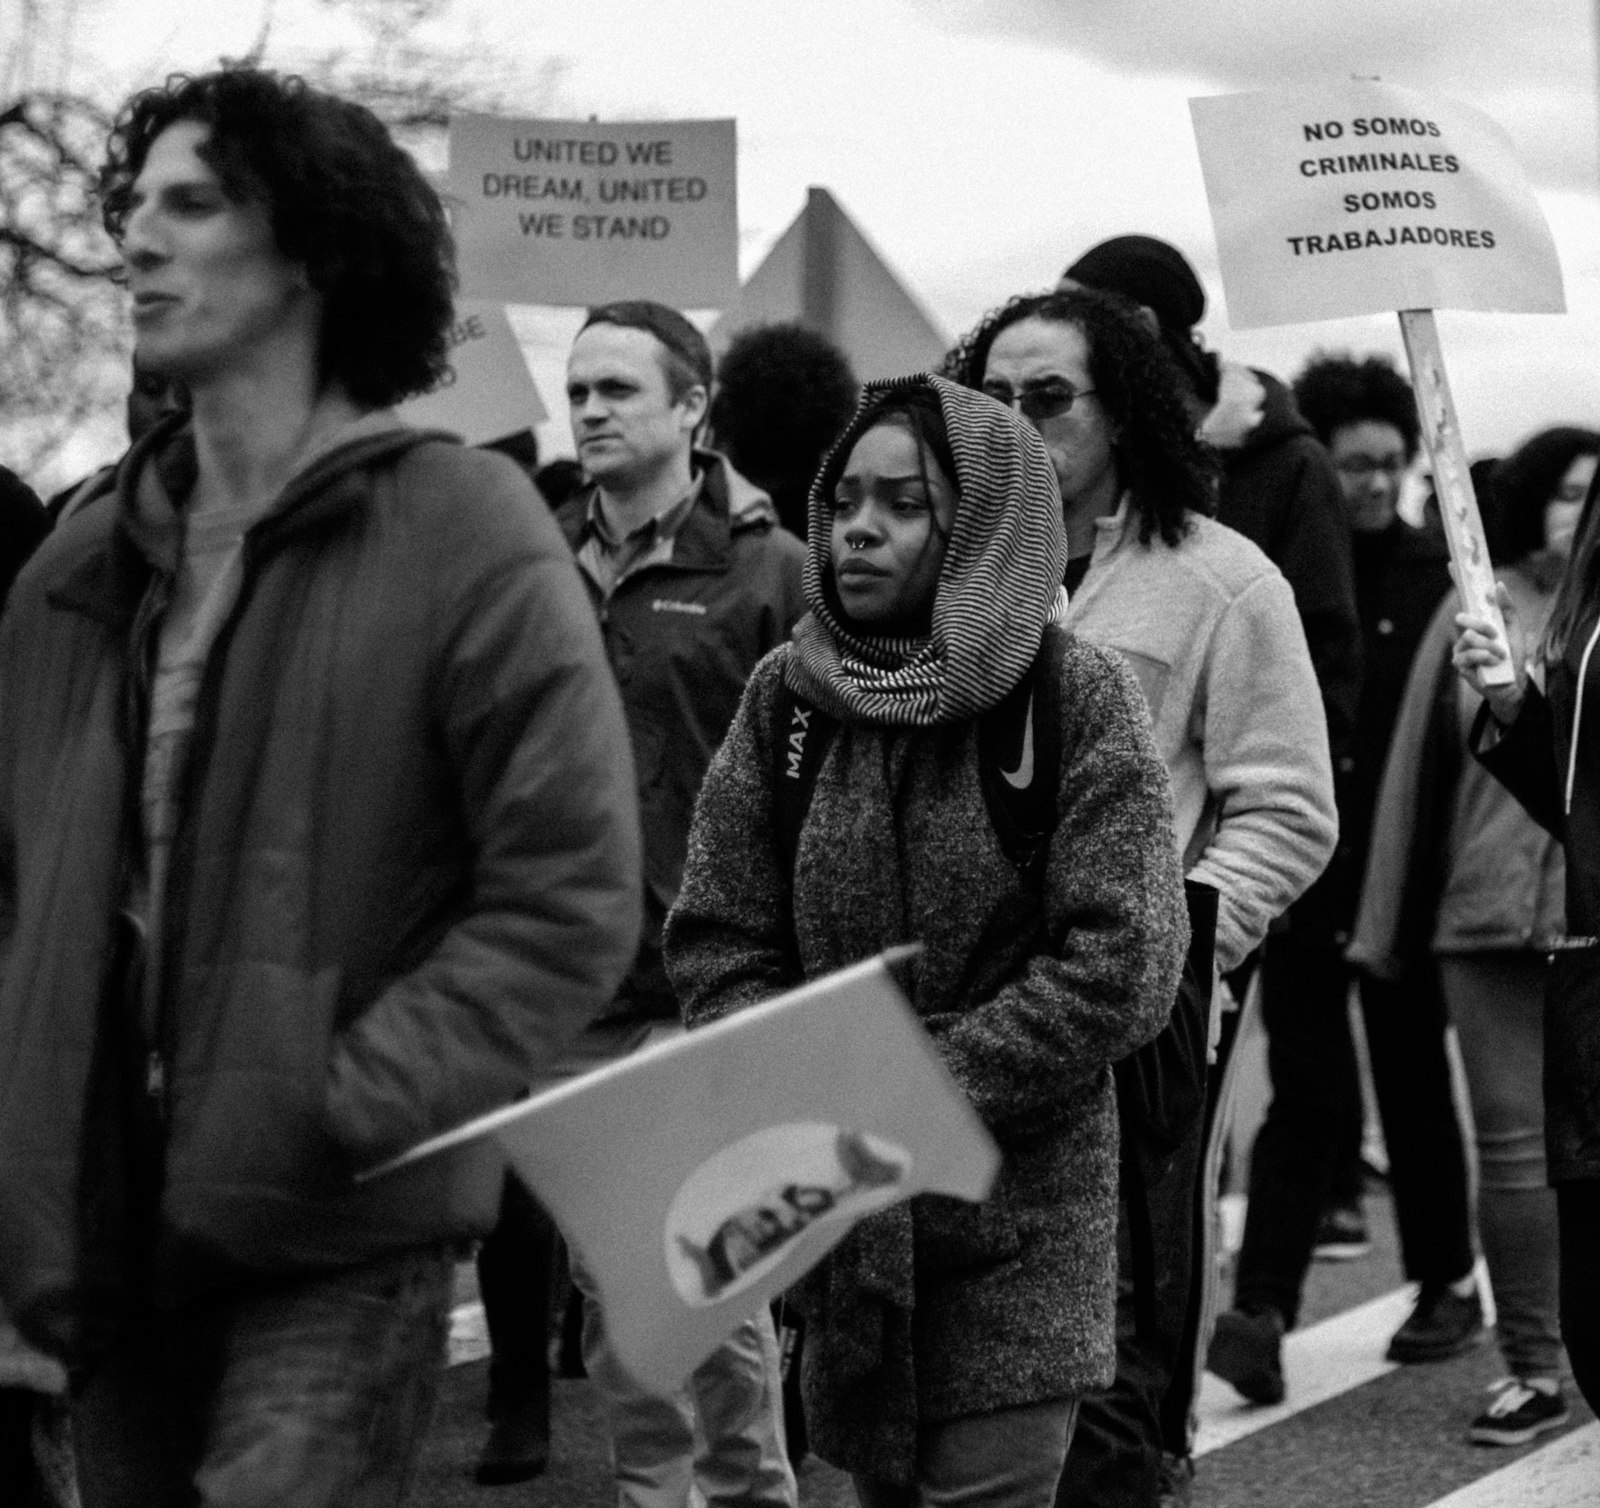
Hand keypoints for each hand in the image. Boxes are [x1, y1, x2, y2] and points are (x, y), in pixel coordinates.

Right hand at [1452, 580, 1526, 724]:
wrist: (1513, 682)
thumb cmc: (1512, 654)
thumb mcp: (1515, 627)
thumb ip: (1507, 607)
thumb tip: (1497, 585)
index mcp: (1478, 621)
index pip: (1465, 598)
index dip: (1458, 581)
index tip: (1453, 563)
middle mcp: (1465, 632)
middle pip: (1464, 618)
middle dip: (1482, 625)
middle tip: (1495, 634)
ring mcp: (1460, 648)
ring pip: (1469, 637)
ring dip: (1490, 646)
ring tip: (1500, 655)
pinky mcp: (1459, 664)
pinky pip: (1469, 654)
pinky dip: (1486, 657)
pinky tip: (1493, 662)